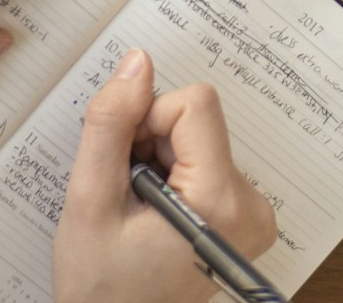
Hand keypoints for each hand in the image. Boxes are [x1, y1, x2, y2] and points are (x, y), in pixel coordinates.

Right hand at [54, 49, 277, 302]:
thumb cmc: (101, 285)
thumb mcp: (91, 199)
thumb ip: (111, 124)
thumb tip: (137, 63)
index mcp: (223, 200)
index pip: (194, 104)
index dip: (146, 120)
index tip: (125, 164)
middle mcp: (252, 205)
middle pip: (196, 120)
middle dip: (150, 143)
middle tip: (126, 193)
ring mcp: (251, 213)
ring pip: (196, 138)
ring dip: (156, 160)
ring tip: (136, 209)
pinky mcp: (242, 216)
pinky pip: (203, 160)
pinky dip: (170, 175)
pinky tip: (151, 214)